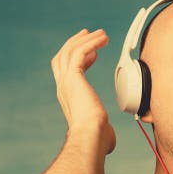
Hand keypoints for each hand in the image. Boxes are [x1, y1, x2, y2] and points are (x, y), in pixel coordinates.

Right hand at [51, 28, 115, 154]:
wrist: (91, 136)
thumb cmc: (98, 139)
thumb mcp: (101, 131)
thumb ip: (103, 129)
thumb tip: (108, 138)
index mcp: (68, 98)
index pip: (68, 72)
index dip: (80, 60)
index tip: (94, 54)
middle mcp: (64, 87)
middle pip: (63, 57)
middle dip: (76, 43)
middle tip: (89, 34)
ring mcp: (66, 81)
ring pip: (71, 51)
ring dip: (86, 40)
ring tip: (102, 34)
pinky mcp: (73, 77)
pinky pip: (80, 52)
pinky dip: (90, 43)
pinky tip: (102, 40)